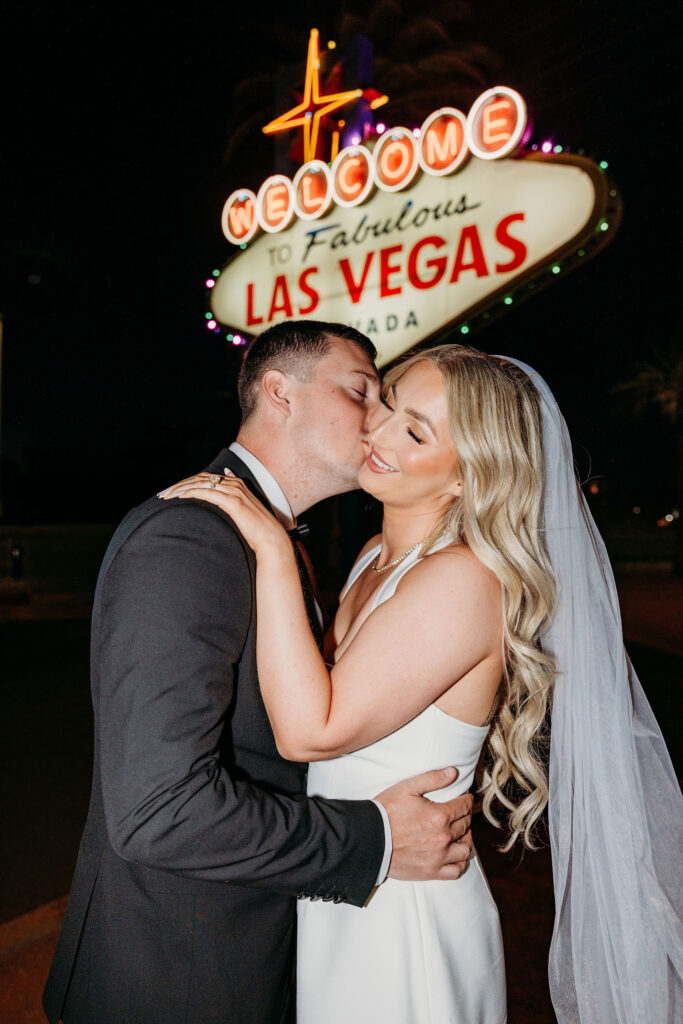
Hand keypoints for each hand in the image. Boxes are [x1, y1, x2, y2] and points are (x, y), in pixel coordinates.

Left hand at [159, 471, 288, 557]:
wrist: (271, 539)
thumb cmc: (256, 528)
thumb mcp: (242, 510)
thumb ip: (231, 496)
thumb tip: (225, 478)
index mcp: (236, 483)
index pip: (205, 477)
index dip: (186, 482)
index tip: (171, 491)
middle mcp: (234, 484)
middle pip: (200, 478)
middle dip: (178, 485)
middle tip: (162, 494)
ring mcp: (234, 491)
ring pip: (201, 484)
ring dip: (180, 488)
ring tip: (166, 496)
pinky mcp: (233, 501)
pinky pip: (207, 492)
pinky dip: (191, 492)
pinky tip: (180, 496)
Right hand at [375, 767, 472, 880]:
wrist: (369, 838)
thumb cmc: (387, 811)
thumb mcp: (407, 788)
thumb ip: (433, 779)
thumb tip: (453, 772)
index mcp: (439, 816)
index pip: (464, 807)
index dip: (467, 800)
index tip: (466, 798)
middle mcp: (443, 837)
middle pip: (465, 826)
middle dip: (465, 817)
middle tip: (461, 814)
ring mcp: (438, 857)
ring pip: (465, 849)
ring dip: (466, 839)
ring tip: (461, 834)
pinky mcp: (432, 872)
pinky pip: (456, 870)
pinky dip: (460, 862)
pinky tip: (456, 855)